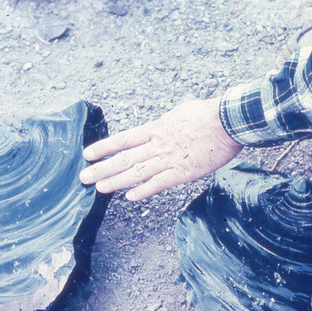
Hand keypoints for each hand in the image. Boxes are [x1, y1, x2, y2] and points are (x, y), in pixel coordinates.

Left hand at [79, 97, 242, 200]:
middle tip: (83, 177)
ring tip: (98, 188)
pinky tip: (130, 197)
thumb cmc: (208, 114)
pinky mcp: (183, 172)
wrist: (228, 120)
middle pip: (124, 158)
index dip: (104, 147)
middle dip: (102, 168)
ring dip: (116, 181)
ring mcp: (170, 159)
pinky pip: (160, 183)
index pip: (124, 139)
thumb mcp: (181, 112)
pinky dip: (144, 191)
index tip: (87, 154)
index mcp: (157, 129)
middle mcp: (158, 145)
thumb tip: (160, 127)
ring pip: (137, 172)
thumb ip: (167, 123)